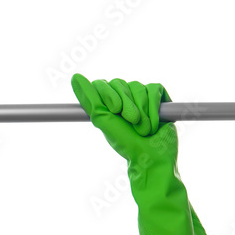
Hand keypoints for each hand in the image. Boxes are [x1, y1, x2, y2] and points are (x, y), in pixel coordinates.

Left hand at [71, 74, 207, 234]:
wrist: (151, 156)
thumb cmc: (125, 143)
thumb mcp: (102, 119)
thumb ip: (89, 99)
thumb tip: (75, 78)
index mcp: (107, 102)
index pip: (102, 84)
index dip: (109, 94)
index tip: (115, 111)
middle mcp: (123, 97)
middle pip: (120, 83)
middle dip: (126, 105)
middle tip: (131, 122)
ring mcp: (141, 96)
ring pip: (138, 87)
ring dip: (141, 111)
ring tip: (143, 128)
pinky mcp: (159, 97)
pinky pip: (154, 89)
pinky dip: (153, 108)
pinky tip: (154, 123)